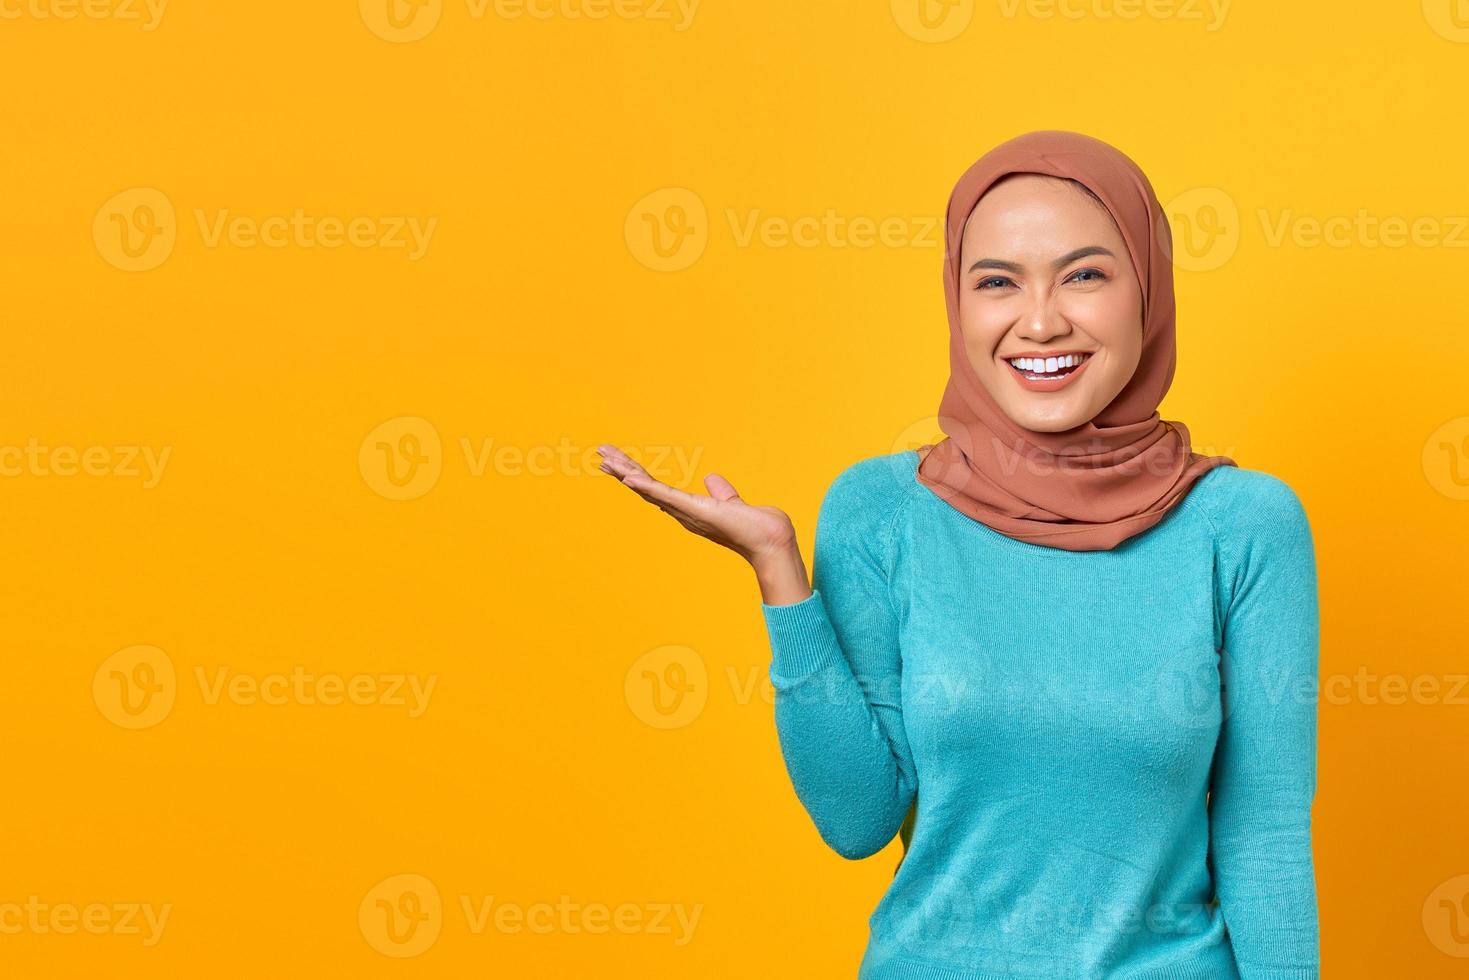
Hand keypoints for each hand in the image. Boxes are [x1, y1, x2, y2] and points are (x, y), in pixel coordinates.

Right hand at [595, 443, 798, 559]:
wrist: (770, 541)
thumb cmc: (756, 527)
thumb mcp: (733, 502)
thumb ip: (722, 492)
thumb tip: (711, 479)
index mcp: (689, 508)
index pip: (656, 488)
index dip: (636, 475)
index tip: (618, 462)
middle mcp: (682, 512)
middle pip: (645, 487)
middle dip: (622, 470)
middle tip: (601, 454)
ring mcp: (686, 511)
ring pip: (649, 489)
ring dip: (626, 473)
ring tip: (605, 458)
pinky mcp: (694, 510)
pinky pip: (665, 496)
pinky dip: (646, 487)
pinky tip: (629, 477)